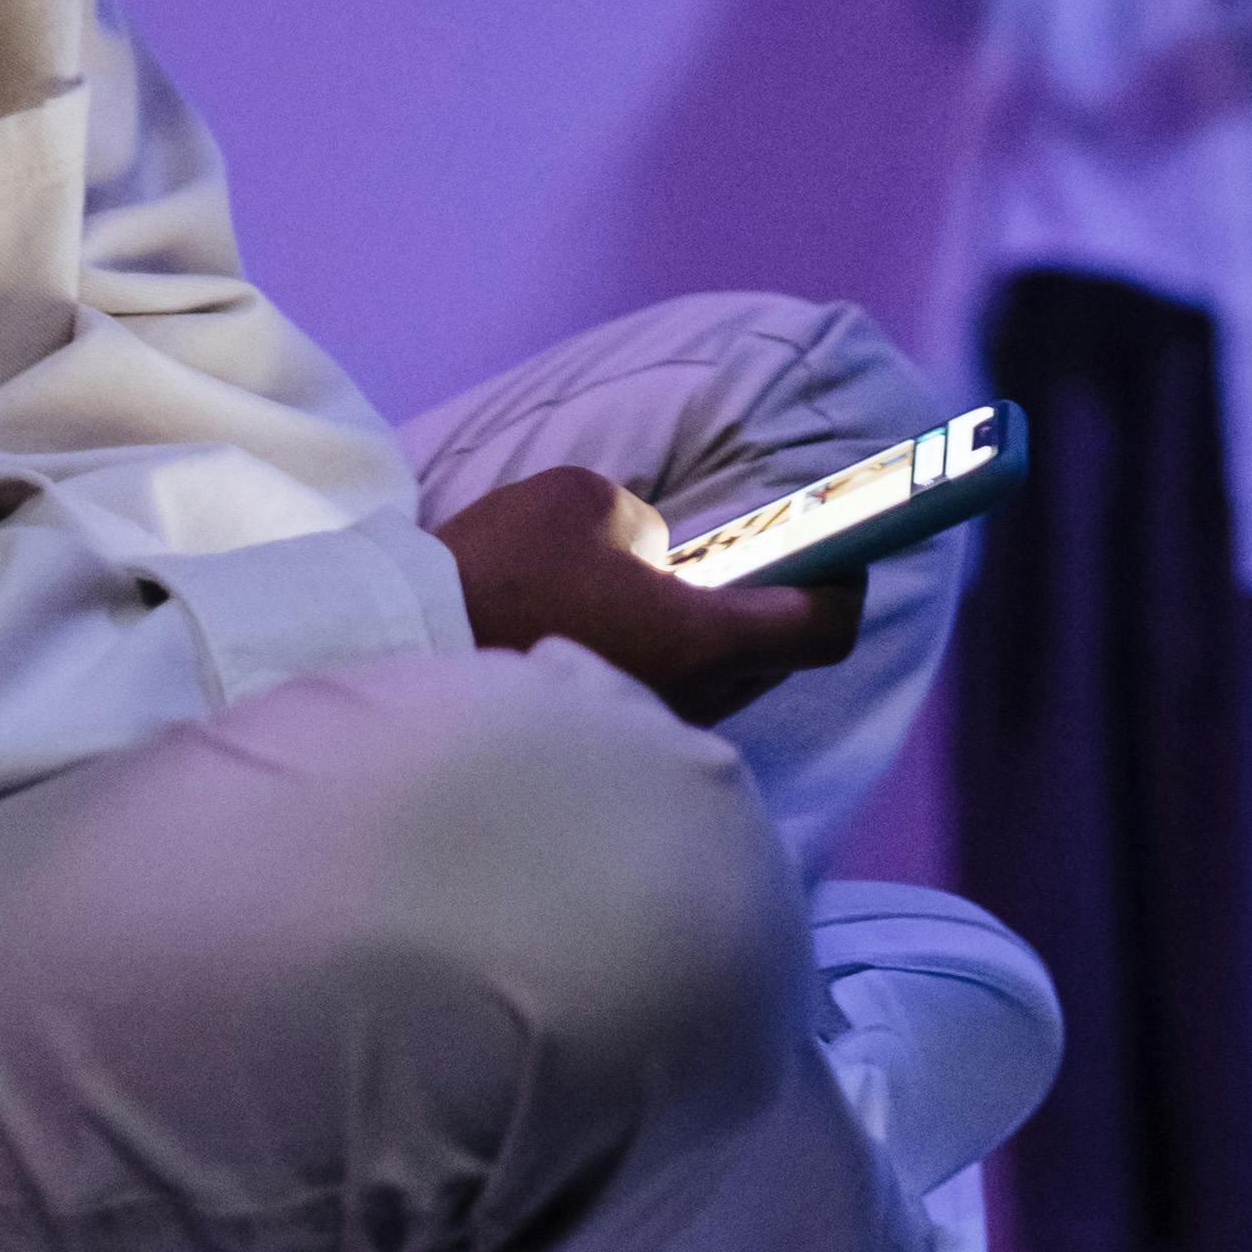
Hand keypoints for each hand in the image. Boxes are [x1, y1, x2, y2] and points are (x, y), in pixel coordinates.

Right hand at [435, 464, 868, 728]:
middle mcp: (693, 701)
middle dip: (779, 604)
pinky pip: (670, 701)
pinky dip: (670, 663)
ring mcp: (649, 731)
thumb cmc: (502, 570)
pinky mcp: (605, 749)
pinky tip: (619, 626)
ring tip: (676, 586)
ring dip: (719, 638)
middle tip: (756, 553)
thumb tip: (650, 560)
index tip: (837, 548)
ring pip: (722, 686)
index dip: (844, 582)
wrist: (407, 649)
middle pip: (777, 659)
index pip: (821, 630)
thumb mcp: (585, 502)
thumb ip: (644, 525)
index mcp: (704, 638)